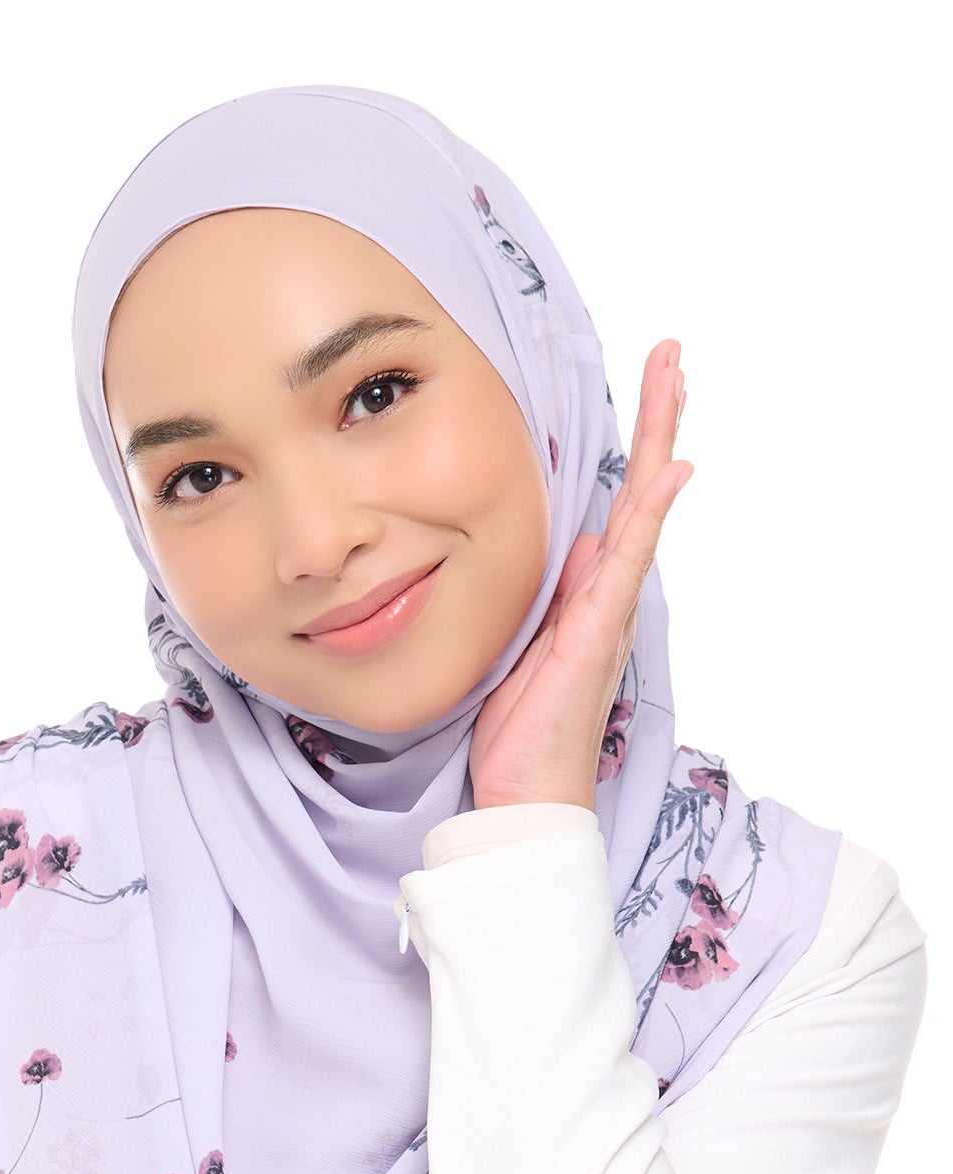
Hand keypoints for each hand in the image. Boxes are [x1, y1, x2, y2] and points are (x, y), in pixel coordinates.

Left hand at [468, 339, 691, 810]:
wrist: (525, 793)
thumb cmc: (523, 727)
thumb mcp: (525, 643)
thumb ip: (554, 594)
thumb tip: (578, 542)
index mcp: (587, 593)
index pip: (616, 505)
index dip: (632, 447)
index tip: (647, 386)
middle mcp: (609, 594)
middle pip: (641, 492)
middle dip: (656, 421)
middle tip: (674, 355)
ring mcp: (610, 610)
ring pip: (642, 510)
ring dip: (660, 442)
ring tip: (676, 380)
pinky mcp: (598, 633)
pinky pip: (628, 564)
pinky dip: (651, 515)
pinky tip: (671, 471)